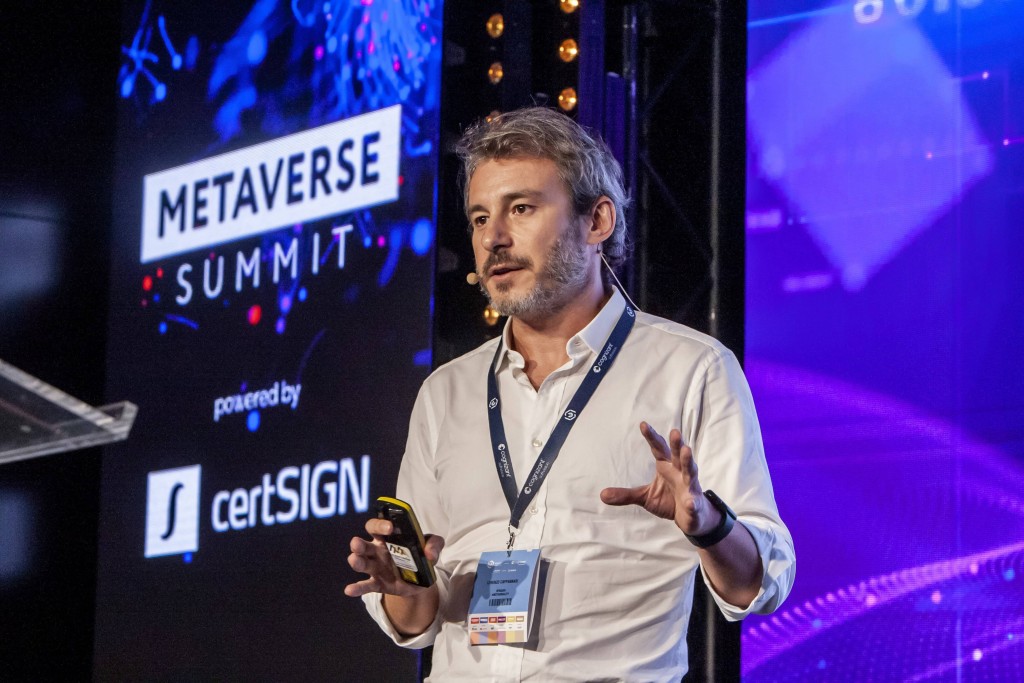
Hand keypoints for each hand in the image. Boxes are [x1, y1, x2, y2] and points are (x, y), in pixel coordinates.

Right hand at [343, 518, 444, 598]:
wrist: (421, 581)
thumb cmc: (421, 556)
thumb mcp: (432, 546)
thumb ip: (434, 544)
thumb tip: (430, 554)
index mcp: (388, 538)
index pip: (376, 527)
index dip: (380, 525)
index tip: (389, 527)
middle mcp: (377, 551)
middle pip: (363, 545)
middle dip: (358, 544)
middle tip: (356, 543)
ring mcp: (376, 568)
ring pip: (362, 563)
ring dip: (356, 561)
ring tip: (354, 560)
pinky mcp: (378, 584)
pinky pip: (366, 586)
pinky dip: (357, 588)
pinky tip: (350, 590)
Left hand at [600, 422, 721, 537]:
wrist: (689, 517)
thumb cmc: (668, 500)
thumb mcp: (644, 497)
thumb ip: (626, 495)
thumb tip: (602, 495)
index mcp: (666, 466)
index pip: (658, 448)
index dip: (651, 437)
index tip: (643, 424)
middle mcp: (679, 471)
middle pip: (677, 455)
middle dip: (676, 443)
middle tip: (674, 431)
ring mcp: (690, 486)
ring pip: (690, 471)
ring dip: (688, 461)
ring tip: (686, 450)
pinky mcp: (695, 503)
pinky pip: (694, 502)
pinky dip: (692, 502)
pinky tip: (690, 503)